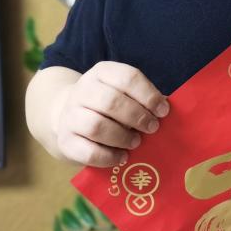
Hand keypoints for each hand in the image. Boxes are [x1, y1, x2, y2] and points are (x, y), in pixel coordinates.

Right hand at [53, 61, 168, 167]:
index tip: (163, 111)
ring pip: (96, 125)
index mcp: (102, 73)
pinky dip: (109, 157)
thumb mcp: (123, 94)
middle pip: (110, 101)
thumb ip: (143, 100)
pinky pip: (88, 151)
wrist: (68, 118)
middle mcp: (83, 90)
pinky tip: (122, 157)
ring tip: (136, 142)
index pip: (127, 77)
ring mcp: (70, 115)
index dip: (148, 95)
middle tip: (152, 128)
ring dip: (122, 136)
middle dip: (137, 116)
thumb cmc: (107, 107)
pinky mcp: (65, 141)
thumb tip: (166, 109)